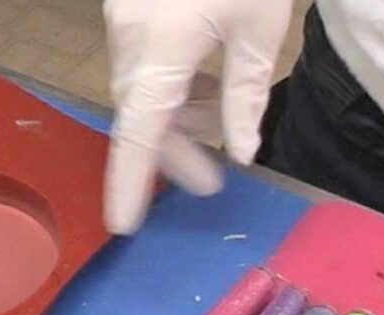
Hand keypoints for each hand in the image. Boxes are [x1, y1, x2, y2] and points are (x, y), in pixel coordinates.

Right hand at [104, 0, 292, 234]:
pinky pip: (141, 62)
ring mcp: (124, 19)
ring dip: (173, 117)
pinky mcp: (130, 7)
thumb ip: (246, 93)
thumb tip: (242, 152)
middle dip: (174, 152)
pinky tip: (204, 86)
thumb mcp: (261, 25)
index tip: (123, 224)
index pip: (140, 130)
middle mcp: (130, 37)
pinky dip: (168, 86)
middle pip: (141, 113)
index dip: (129, 181)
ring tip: (216, 124)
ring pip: (140, 89)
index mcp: (161, 46)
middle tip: (213, 181)